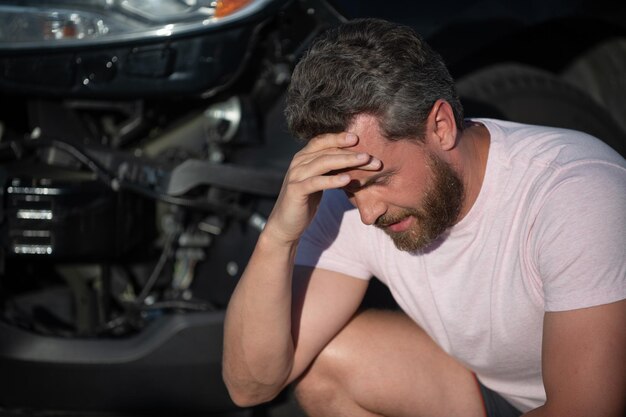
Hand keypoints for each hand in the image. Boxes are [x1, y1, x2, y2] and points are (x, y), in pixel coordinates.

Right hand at [264, 132, 379, 244]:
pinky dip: (332, 180)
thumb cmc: (305, 201)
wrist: (285, 224)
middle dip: (350, 152)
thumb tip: (356, 162)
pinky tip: (347, 179)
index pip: (322, 141)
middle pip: (327, 151)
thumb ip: (330, 170)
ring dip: (346, 160)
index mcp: (303, 157)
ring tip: (365, 161)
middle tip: (371, 156)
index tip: (358, 138)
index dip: (339, 138)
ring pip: (323, 162)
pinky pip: (316, 182)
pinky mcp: (296, 191)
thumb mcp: (319, 182)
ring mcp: (296, 176)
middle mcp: (298, 163)